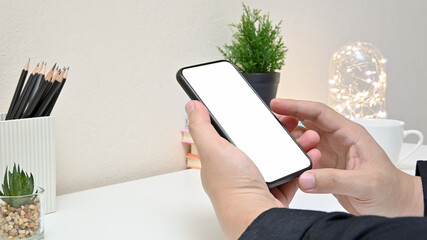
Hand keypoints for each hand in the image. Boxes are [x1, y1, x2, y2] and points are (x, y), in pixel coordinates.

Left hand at [185, 100, 320, 238]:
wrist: (257, 216)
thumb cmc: (231, 188)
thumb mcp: (212, 148)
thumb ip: (202, 126)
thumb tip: (192, 106)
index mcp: (223, 158)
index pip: (235, 133)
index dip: (249, 120)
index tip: (264, 111)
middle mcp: (240, 170)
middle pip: (261, 143)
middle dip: (278, 131)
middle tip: (290, 122)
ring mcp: (259, 180)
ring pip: (280, 157)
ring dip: (294, 145)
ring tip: (305, 136)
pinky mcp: (277, 190)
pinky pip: (292, 173)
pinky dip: (301, 165)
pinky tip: (307, 155)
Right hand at [271, 98, 423, 216]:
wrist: (394, 205)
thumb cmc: (389, 189)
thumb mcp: (365, 183)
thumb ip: (334, 180)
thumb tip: (305, 178)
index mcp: (350, 134)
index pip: (319, 113)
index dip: (297, 106)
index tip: (277, 104)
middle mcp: (338, 140)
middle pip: (308, 121)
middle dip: (289, 118)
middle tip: (271, 121)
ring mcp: (330, 153)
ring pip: (305, 138)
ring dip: (292, 140)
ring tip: (280, 144)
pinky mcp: (325, 167)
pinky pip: (305, 157)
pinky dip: (295, 158)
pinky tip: (289, 162)